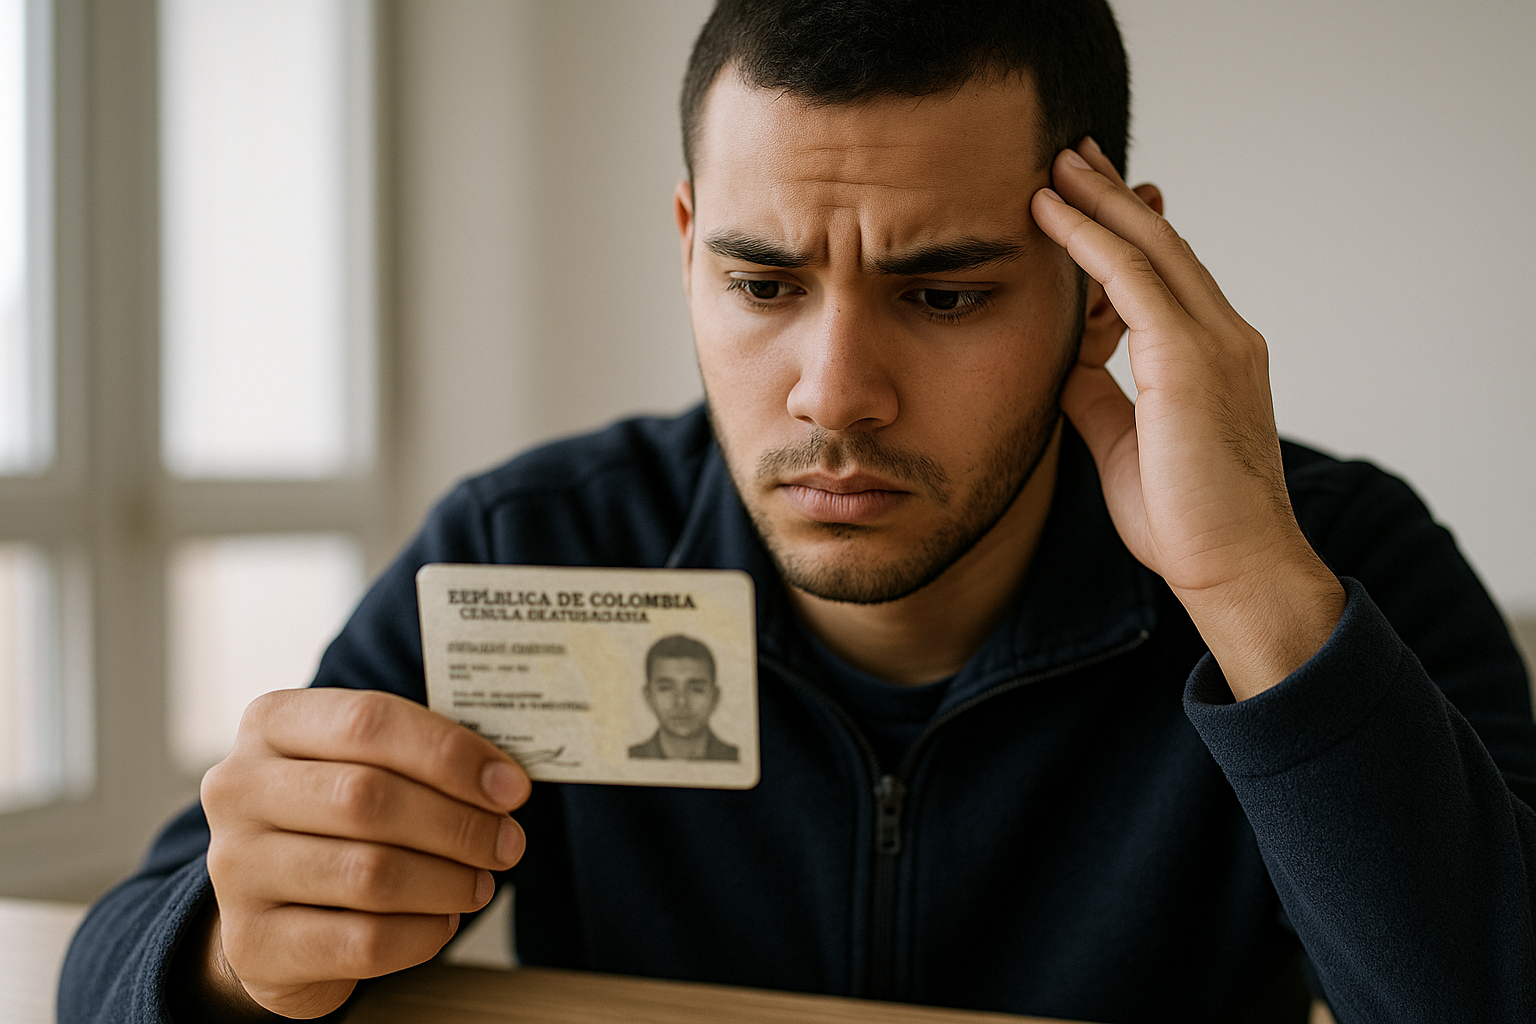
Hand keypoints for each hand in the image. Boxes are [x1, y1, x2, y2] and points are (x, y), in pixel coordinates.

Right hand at [189, 688, 529, 1018]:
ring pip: (368, 873)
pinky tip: (442, 922)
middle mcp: (238, 788)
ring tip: (481, 883)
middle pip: (367, 797)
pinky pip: (361, 941)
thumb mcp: (367, 765)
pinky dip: (422, 933)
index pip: (368, 721)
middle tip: (508, 842)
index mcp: (271, 723)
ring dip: (447, 881)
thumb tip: (506, 780)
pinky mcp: (252, 943)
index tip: (511, 787)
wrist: (275, 907)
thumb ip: (424, 757)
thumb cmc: (339, 820)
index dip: (449, 754)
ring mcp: (234, 868)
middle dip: (458, 823)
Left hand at [1032, 138, 1345, 699]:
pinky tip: (1054, 214)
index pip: (1167, 277)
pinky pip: (1133, 279)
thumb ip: (1101, 398)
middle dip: (1113, 197)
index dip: (1125, 233)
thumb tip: (1067, 364)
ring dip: (1098, 202)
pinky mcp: (1193, 358)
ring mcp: (1215, 343)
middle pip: (1162, 245)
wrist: (1236, 569)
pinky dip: (1090, 241)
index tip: (1085, 201)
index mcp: (1213, 357)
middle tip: (1071, 155)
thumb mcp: (1125, 446)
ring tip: (1055, 166)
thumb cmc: (1189, 522)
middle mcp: (1223, 337)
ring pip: (1149, 248)